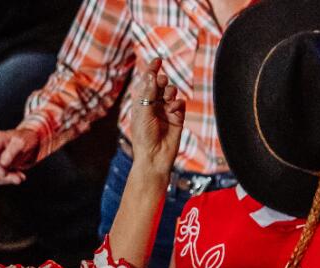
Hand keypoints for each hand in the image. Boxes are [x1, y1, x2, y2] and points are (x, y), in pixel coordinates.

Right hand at [0, 127, 39, 184]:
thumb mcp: (22, 142)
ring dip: (8, 179)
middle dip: (4, 176)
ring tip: (21, 177)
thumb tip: (3, 163)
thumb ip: (12, 151)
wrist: (31, 141)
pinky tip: (19, 176)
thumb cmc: (27, 138)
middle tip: (18, 179)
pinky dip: (10, 179)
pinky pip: (0, 177)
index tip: (4, 173)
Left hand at [129, 58, 185, 178]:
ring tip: (168, 98)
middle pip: (160, 85)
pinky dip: (177, 103)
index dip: (151, 71)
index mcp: (140, 104)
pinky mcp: (176, 118)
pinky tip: (173, 109)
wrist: (154, 156)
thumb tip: (151, 73)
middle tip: (162, 82)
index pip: (146, 83)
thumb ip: (148, 92)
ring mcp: (165, 111)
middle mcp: (152, 106)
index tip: (157, 60)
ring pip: (171, 92)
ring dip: (170, 91)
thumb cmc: (143, 137)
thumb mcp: (143, 112)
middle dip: (162, 81)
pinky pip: (180, 103)